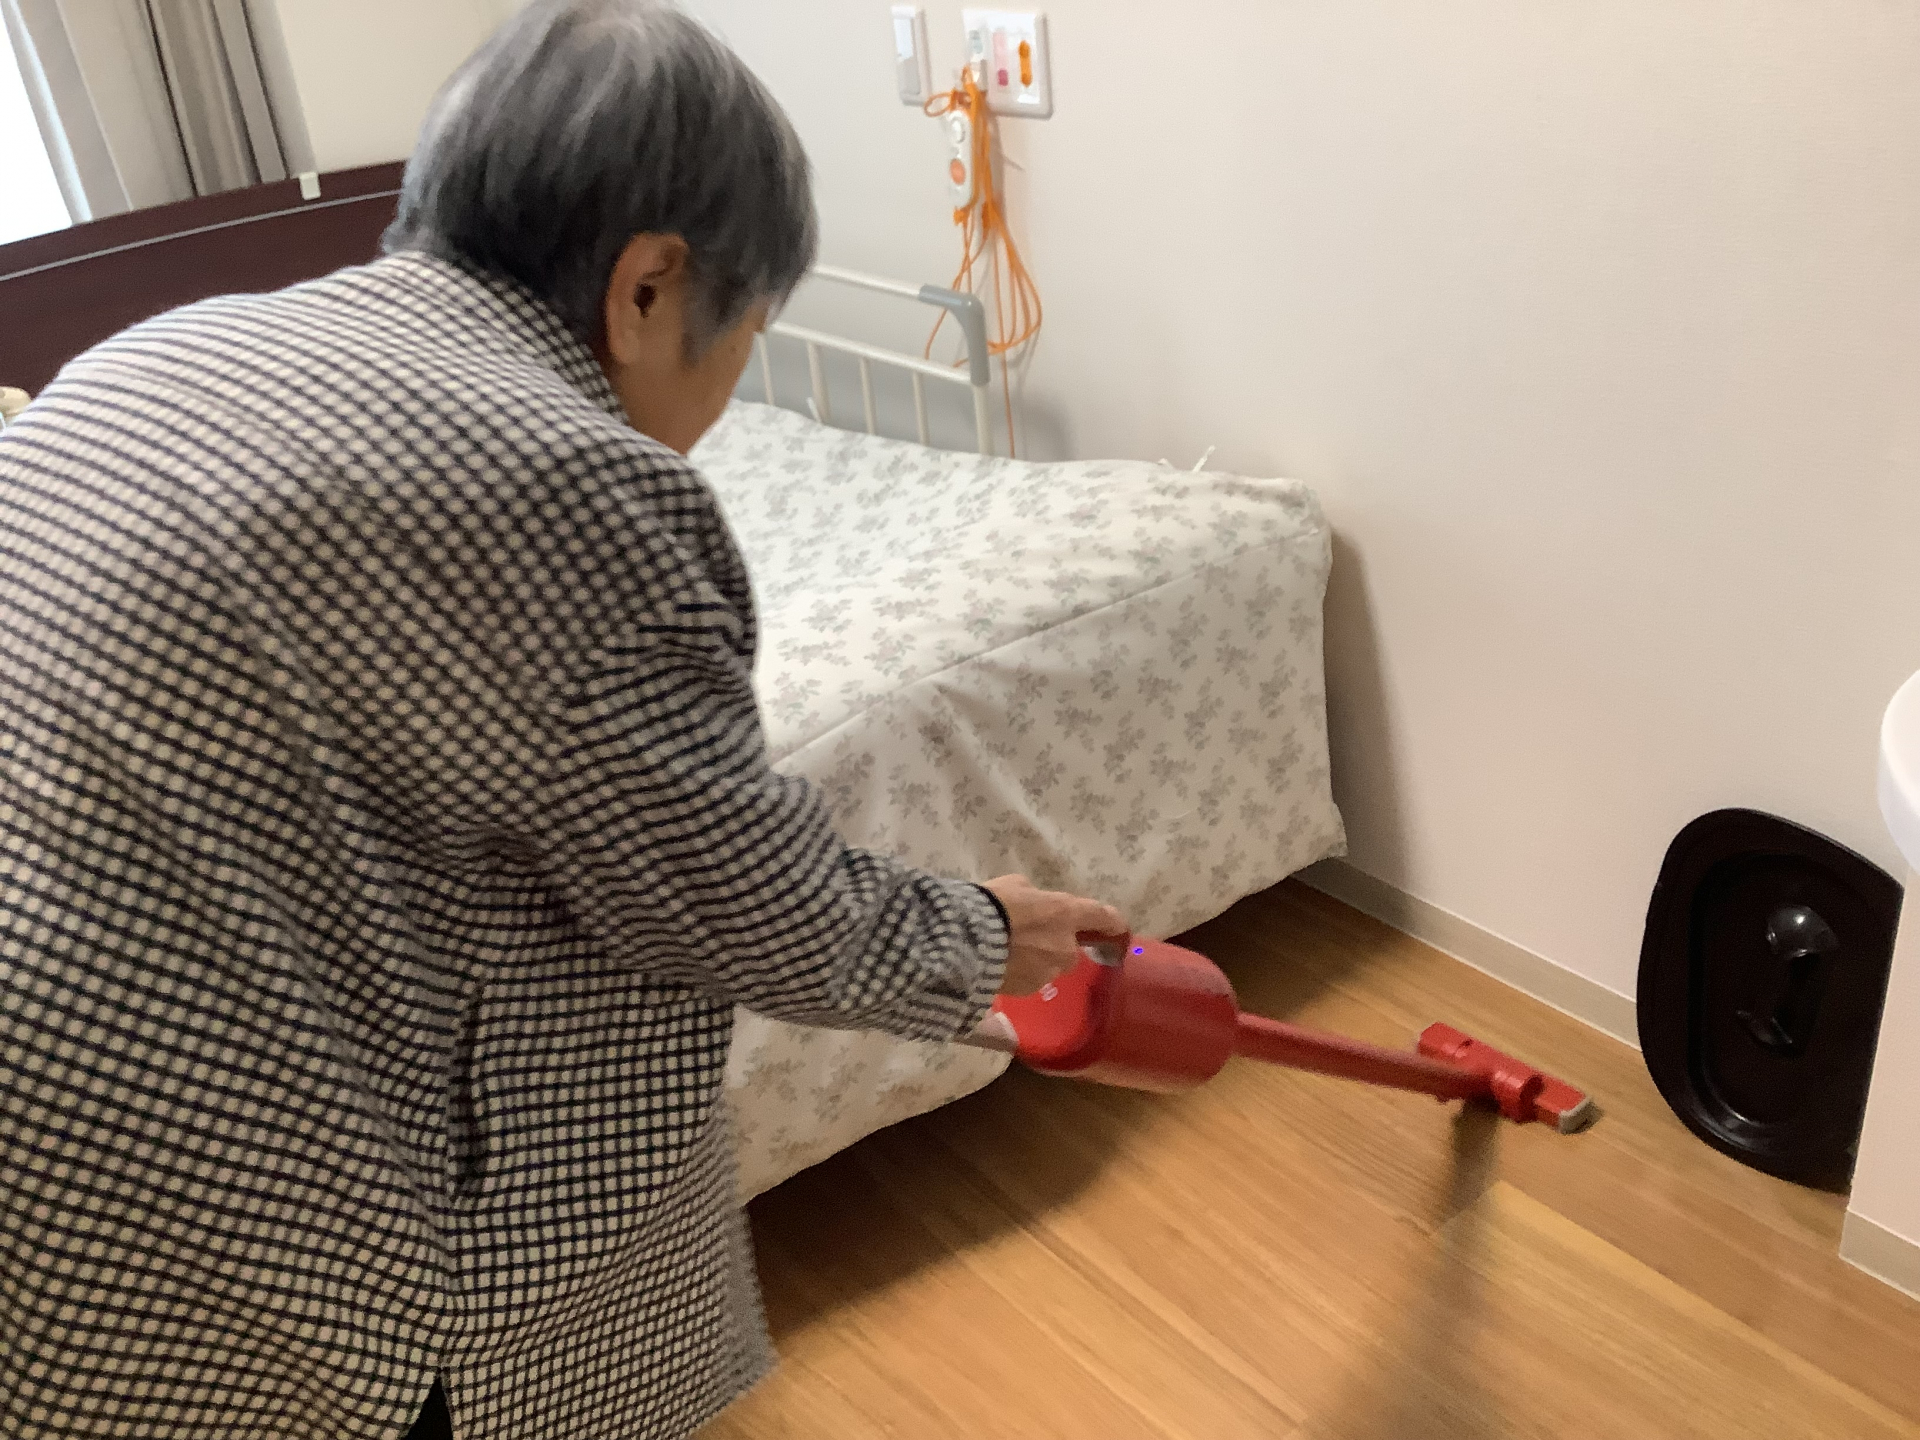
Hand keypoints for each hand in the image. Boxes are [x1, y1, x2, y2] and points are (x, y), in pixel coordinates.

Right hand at [984, 875, 1126, 996]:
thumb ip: (1033, 897)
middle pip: (1069, 948)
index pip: (1103, 917)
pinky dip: (1019, 973)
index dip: (1112, 922)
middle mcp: (1065, 946)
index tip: (1118, 927)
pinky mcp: (1029, 990)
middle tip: (1026, 936)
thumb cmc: (991, 905)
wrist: (964, 942)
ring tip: (1004, 951)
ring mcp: (1048, 971)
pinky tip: (997, 964)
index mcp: (1065, 914)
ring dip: (1035, 959)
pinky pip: (1030, 979)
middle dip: (1054, 943)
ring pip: (1048, 965)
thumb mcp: (1014, 887)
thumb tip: (1034, 905)